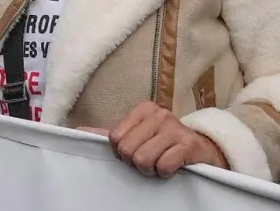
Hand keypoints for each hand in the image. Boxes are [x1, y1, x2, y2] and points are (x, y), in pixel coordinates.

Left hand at [107, 101, 227, 177]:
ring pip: (143, 159)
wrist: (201, 150)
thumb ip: (109, 134)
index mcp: (143, 109)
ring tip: (160, 162)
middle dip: (136, 162)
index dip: (122, 152)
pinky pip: (164, 165)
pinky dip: (165, 172)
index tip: (136, 150)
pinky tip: (171, 166)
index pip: (115, 138)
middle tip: (150, 158)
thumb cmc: (163, 144)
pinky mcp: (189, 145)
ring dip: (151, 169)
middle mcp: (159, 114)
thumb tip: (78, 131)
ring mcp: (175, 128)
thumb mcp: (137, 134)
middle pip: (128, 150)